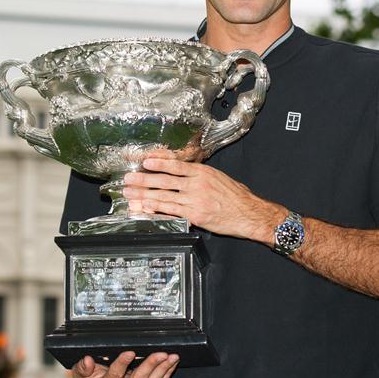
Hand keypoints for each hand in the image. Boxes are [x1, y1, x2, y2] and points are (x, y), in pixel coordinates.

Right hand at [71, 351, 178, 377]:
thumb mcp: (82, 374)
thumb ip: (82, 368)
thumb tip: (87, 360)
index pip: (115, 375)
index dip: (122, 363)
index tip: (130, 352)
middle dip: (151, 365)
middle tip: (161, 353)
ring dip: (163, 369)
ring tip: (171, 357)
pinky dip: (166, 375)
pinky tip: (170, 365)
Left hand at [123, 156, 283, 242]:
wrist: (250, 213)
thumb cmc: (238, 197)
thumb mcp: (219, 177)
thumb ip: (200, 175)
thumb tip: (182, 173)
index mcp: (203, 172)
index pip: (176, 165)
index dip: (158, 163)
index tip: (144, 161)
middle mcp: (197, 185)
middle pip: (165, 180)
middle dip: (143, 179)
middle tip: (128, 179)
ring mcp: (195, 201)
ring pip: (164, 196)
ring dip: (144, 195)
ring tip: (130, 194)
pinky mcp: (195, 216)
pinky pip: (171, 212)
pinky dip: (156, 210)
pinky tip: (145, 208)